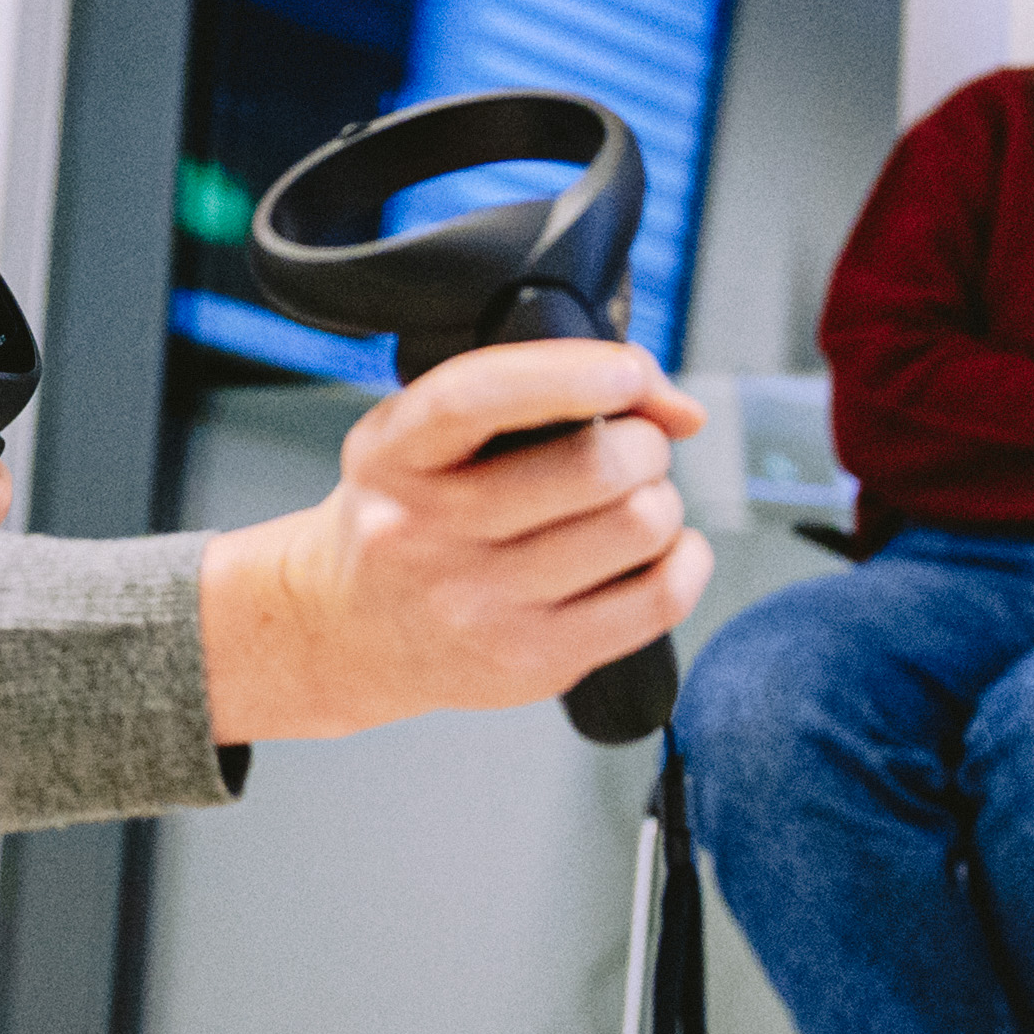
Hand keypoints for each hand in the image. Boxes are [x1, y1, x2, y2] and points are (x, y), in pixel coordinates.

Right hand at [201, 342, 710, 744]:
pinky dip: (684, 562)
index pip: (479, 399)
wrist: (349, 628)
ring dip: (662, 501)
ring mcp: (479, 606)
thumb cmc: (405, 515)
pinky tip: (657, 552)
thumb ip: (525, 392)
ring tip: (632, 503)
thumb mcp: (419, 435)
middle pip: (593, 467)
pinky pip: (656, 601)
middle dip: (644, 443)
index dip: (570, 375)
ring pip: (636, 527)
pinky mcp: (531, 662)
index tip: (626, 371)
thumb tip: (676, 407)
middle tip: (632, 449)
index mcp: (394, 457)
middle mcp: (426, 534)